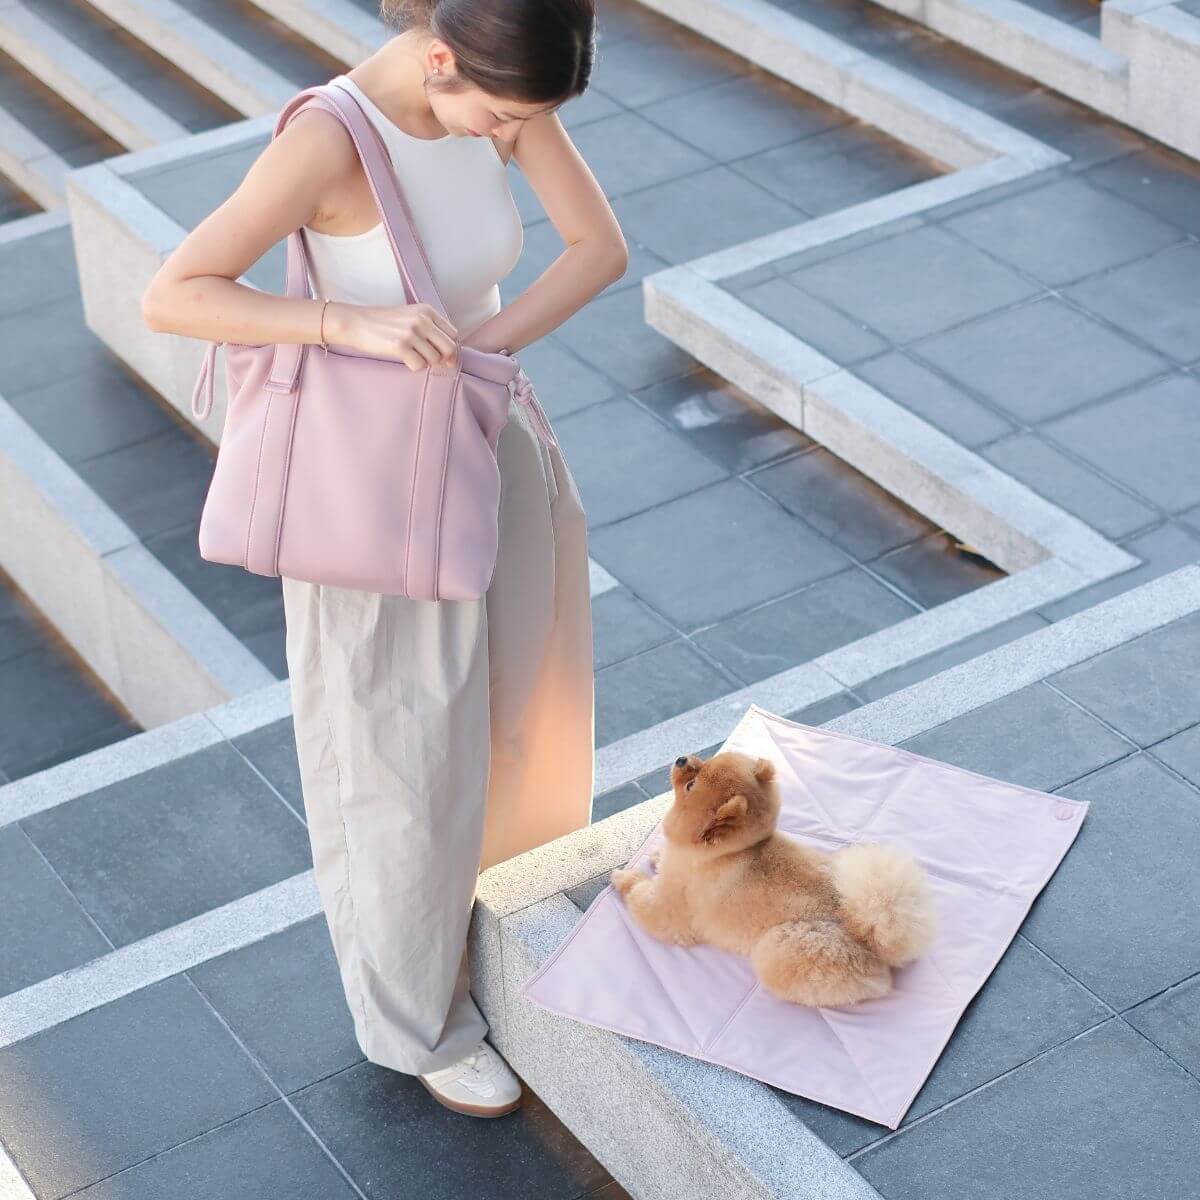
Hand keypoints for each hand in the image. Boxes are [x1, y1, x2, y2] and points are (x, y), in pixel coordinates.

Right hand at [326, 300, 458, 369]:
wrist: (356, 322)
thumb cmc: (383, 323)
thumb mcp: (410, 316)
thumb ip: (430, 329)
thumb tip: (451, 357)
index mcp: (427, 310)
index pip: (453, 334)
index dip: (450, 348)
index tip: (443, 356)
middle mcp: (422, 320)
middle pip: (449, 348)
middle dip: (442, 358)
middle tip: (429, 360)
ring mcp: (411, 333)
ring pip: (435, 359)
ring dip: (425, 362)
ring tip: (410, 355)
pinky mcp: (401, 346)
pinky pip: (420, 366)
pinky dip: (413, 366)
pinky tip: (403, 359)